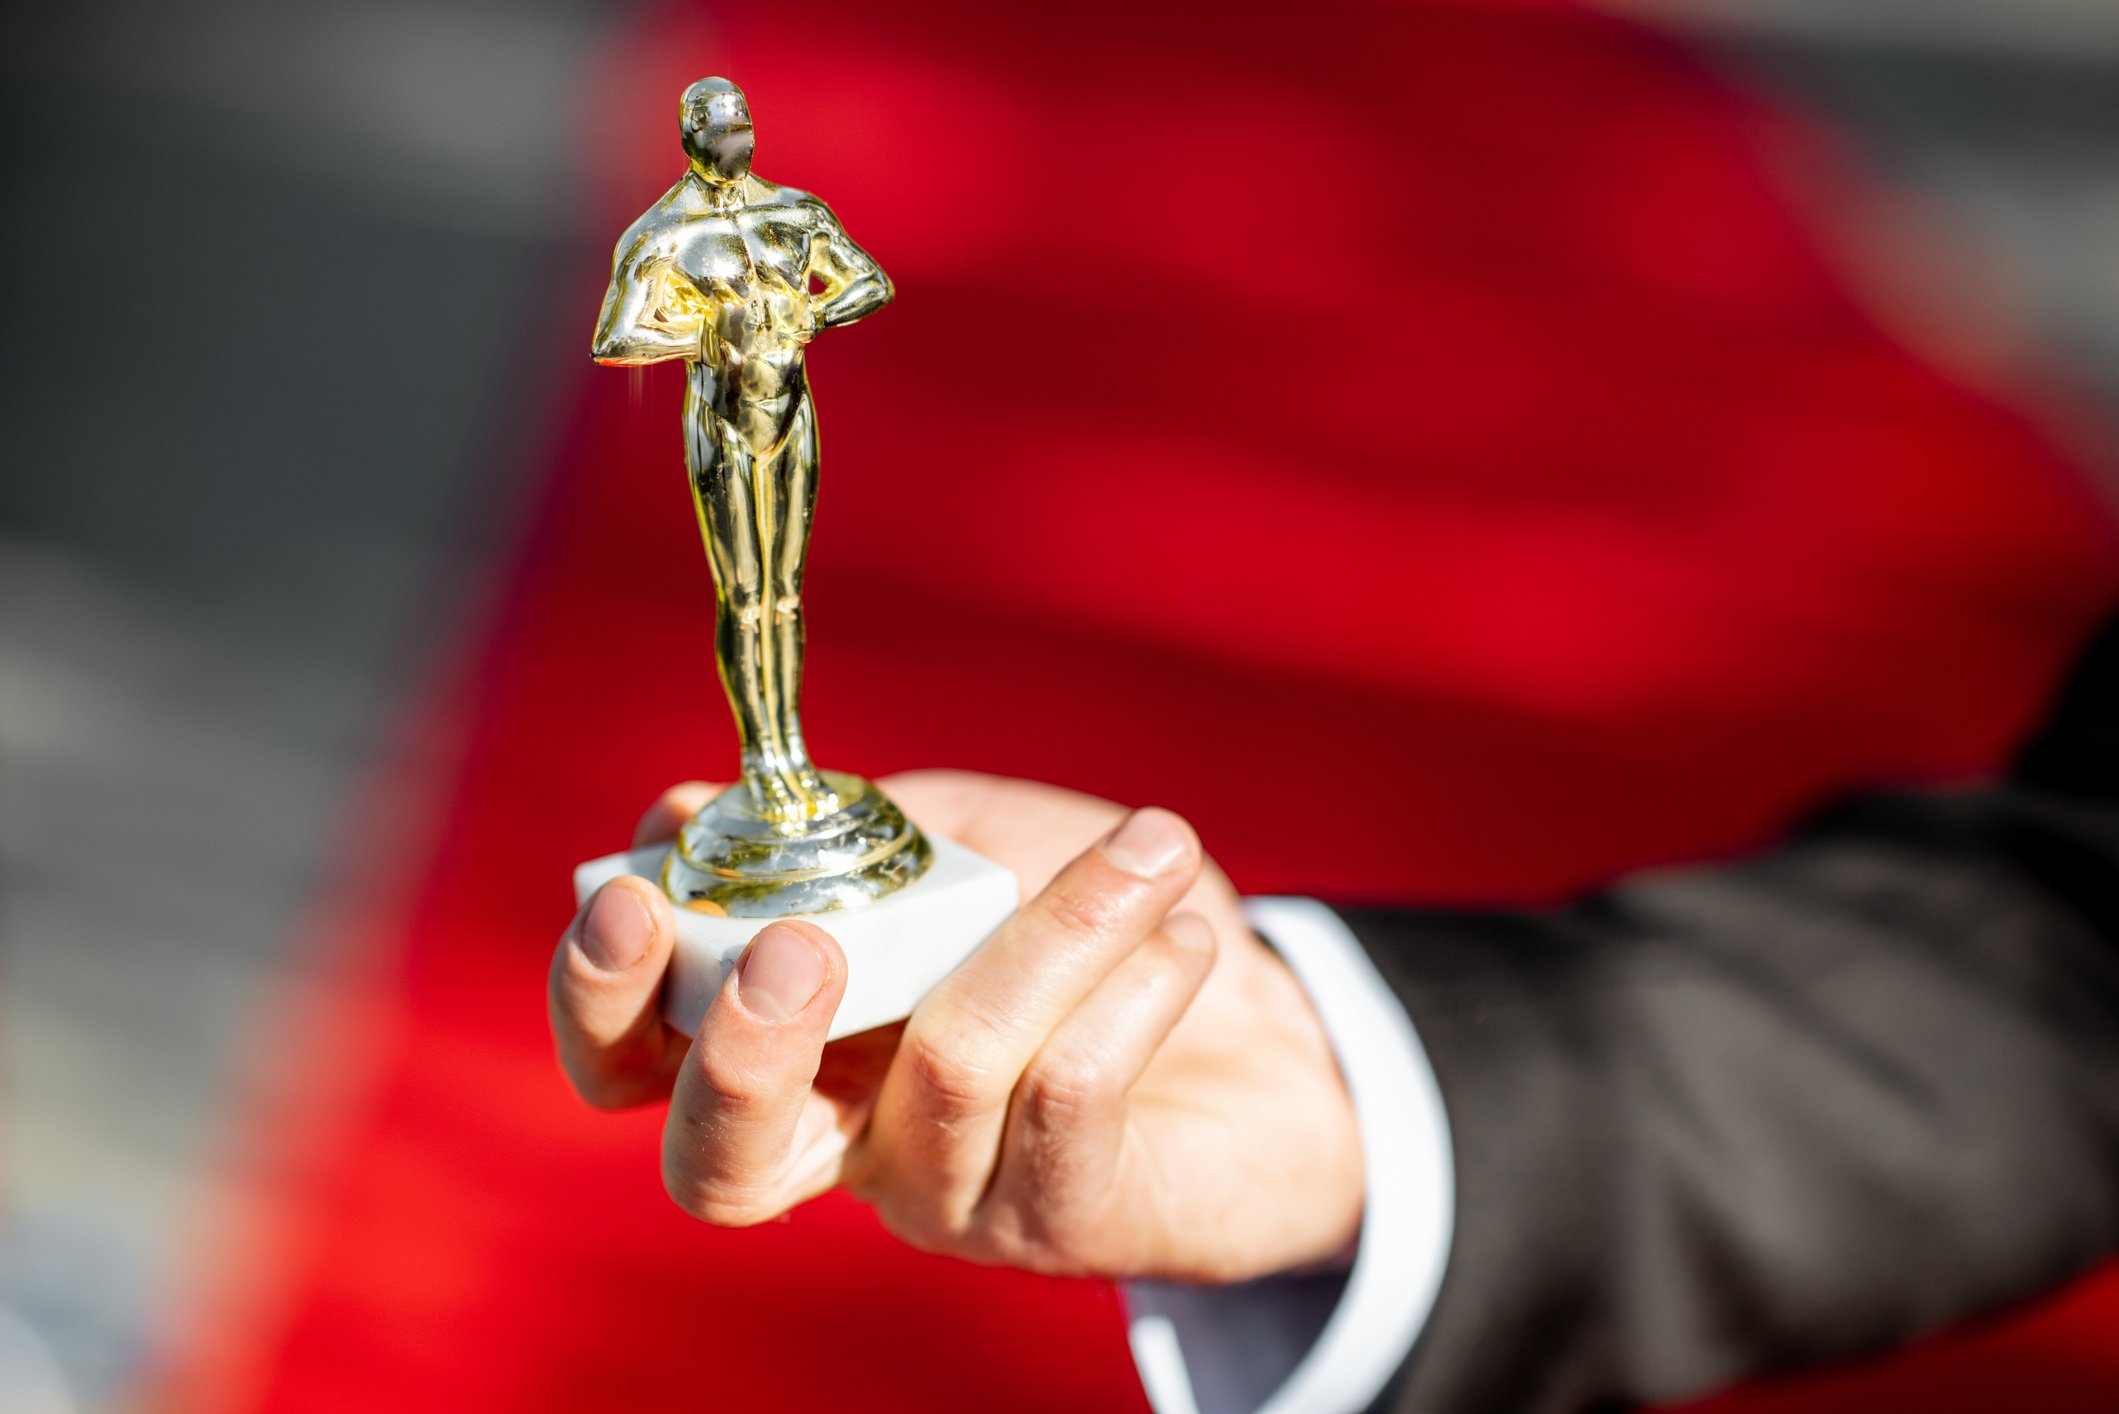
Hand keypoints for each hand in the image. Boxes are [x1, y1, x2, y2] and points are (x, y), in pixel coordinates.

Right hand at [548, 770, 1363, 1282]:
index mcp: (787, 1044)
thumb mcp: (961, 844)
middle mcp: (844, 1142)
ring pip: (948, 1069)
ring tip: (1147, 850)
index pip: (634, 1065)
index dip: (601, 998)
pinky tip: (1185, 935)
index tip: (634, 891)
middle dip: (739, 1052)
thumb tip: (700, 806)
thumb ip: (846, 832)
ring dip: (1052, 930)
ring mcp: (950, 1195)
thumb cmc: (1083, 919)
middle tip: (799, 949)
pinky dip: (1134, 983)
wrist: (1268, 1030)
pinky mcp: (1062, 1221)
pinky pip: (1072, 1092)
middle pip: (720, 1164)